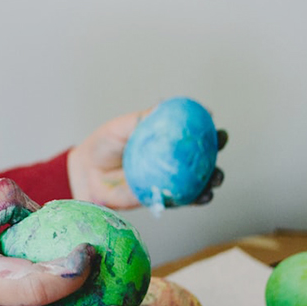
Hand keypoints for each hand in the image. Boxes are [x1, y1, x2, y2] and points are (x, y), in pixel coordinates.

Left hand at [67, 108, 226, 209]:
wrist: (87, 172)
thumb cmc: (105, 144)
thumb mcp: (122, 127)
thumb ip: (142, 119)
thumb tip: (164, 105)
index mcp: (165, 138)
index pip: (192, 131)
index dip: (206, 127)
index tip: (213, 122)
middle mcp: (171, 158)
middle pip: (202, 155)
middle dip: (216, 152)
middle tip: (218, 147)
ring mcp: (168, 178)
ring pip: (198, 179)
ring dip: (213, 179)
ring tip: (216, 178)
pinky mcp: (162, 198)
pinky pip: (183, 199)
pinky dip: (196, 199)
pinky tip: (203, 196)